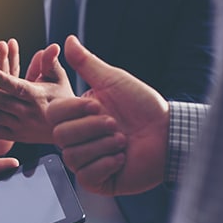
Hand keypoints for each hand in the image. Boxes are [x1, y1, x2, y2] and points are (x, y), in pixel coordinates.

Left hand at [0, 40, 74, 156]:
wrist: (69, 130)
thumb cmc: (63, 98)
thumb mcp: (60, 79)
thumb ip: (50, 63)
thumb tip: (52, 46)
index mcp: (37, 96)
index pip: (17, 87)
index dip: (2, 80)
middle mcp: (27, 112)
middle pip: (0, 100)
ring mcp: (20, 125)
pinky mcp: (15, 135)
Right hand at [46, 35, 169, 195]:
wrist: (169, 133)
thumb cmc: (144, 106)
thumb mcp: (113, 80)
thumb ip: (86, 63)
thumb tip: (67, 40)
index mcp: (76, 117)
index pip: (54, 115)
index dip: (75, 111)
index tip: (99, 105)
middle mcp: (78, 140)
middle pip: (60, 137)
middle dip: (93, 128)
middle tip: (117, 125)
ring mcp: (86, 162)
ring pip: (73, 157)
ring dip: (104, 146)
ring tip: (124, 141)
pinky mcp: (98, 181)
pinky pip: (86, 176)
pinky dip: (107, 164)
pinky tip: (122, 158)